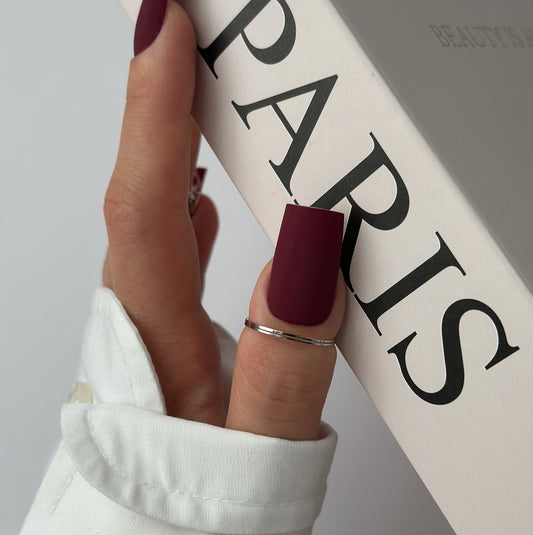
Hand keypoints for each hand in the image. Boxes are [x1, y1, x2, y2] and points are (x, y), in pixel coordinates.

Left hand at [102, 0, 344, 440]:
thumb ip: (287, 361)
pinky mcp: (163, 330)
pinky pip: (164, 249)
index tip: (163, 29)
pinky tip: (197, 191)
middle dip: (156, 107)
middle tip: (180, 38)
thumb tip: (307, 255)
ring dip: (167, 147)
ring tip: (192, 92)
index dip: (154, 111)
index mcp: (155, 339)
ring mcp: (147, 321)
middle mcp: (140, 319)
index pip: (146, 203)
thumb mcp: (262, 451)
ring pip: (149, 216)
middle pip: (138, 193)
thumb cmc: (202, 512)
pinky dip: (179, 206)